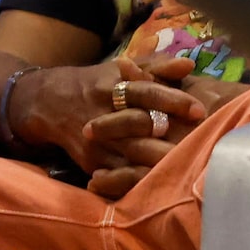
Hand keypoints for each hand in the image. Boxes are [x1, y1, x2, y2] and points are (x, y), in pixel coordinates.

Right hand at [10, 56, 209, 191]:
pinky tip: (166, 185)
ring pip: (132, 154)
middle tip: (201, 142)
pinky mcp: (93, 163)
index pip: (145, 92)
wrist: (48, 104)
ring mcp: (98, 141)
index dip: (172, 100)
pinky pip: (121, 176)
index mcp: (112, 87)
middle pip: (139, 124)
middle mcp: (104, 113)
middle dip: (168, 134)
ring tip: (189, 167)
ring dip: (159, 160)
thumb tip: (190, 64)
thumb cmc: (96, 85)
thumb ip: (155, 68)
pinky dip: (142, 180)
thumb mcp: (119, 70)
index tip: (199, 110)